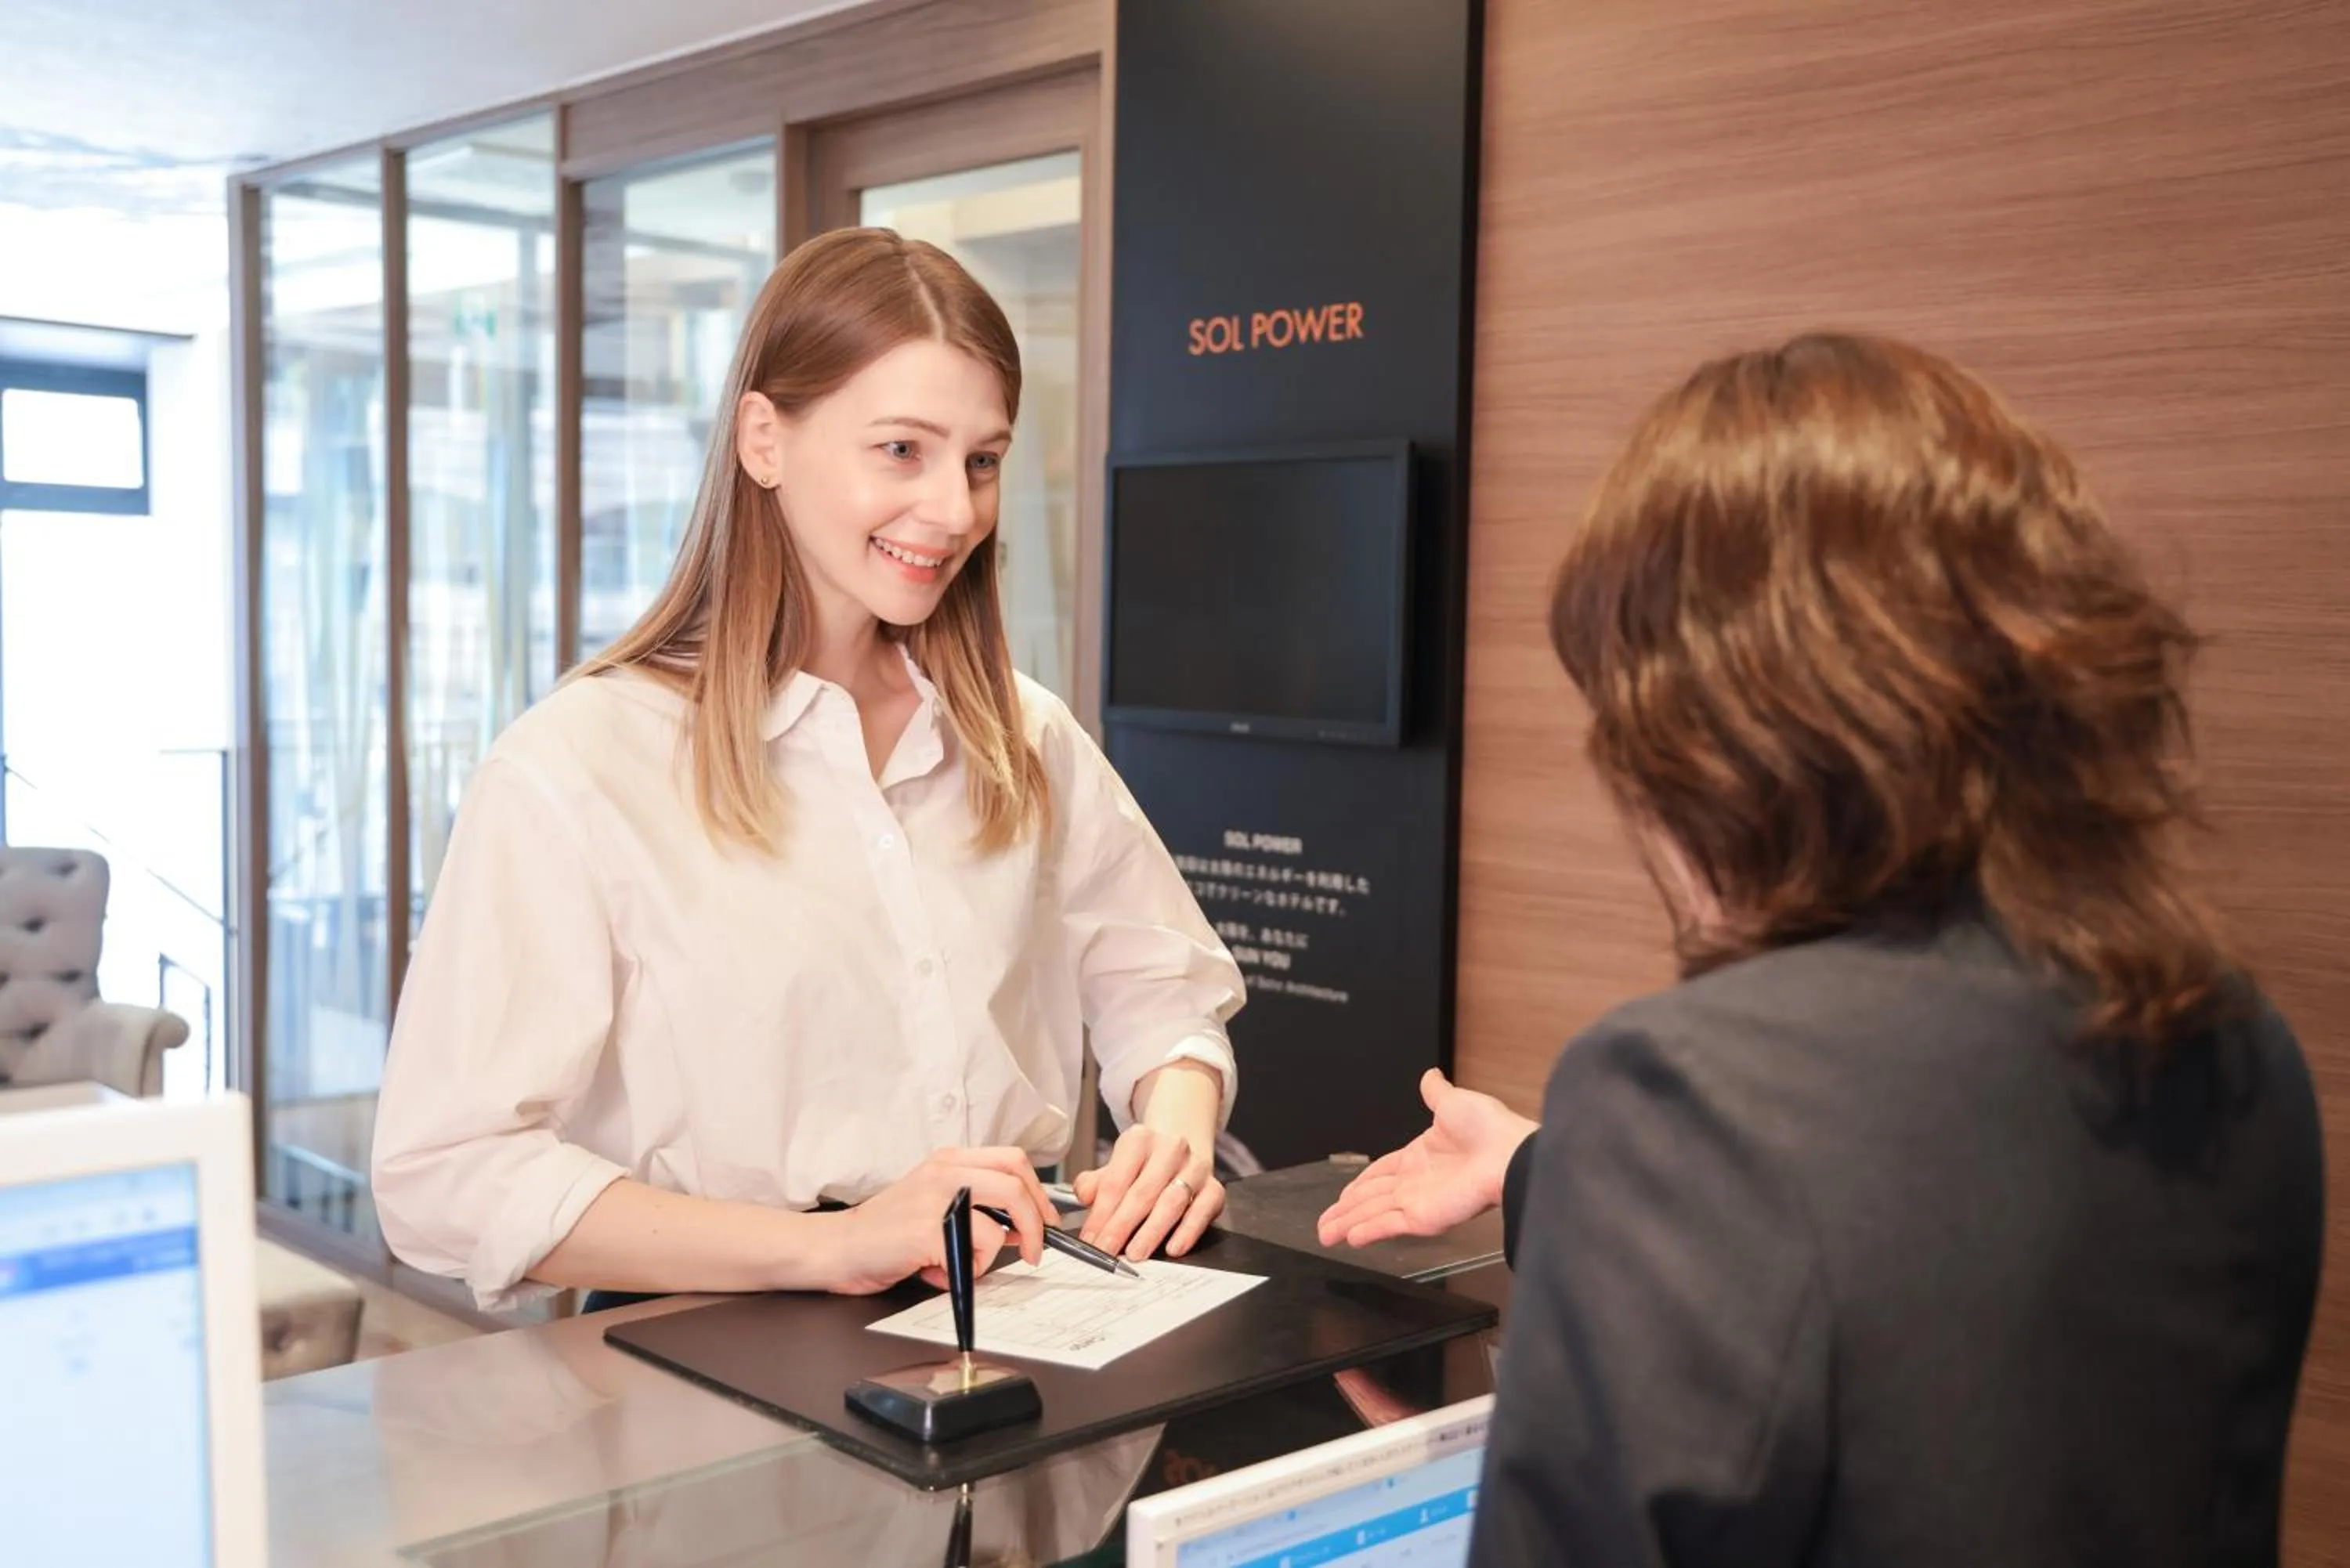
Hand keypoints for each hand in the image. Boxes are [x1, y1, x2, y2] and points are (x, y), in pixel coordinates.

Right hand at [826, 1147, 1053, 1295]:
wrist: (836, 1248)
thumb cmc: (885, 1232)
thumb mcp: (932, 1203)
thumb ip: (974, 1206)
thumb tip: (1022, 1226)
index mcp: (948, 1161)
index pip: (1013, 1160)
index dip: (1038, 1192)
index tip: (1045, 1220)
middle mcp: (943, 1172)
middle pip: (1016, 1184)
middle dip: (1036, 1222)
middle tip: (1034, 1250)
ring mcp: (935, 1199)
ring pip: (998, 1225)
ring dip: (989, 1256)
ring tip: (960, 1266)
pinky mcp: (927, 1231)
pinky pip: (973, 1254)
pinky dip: (965, 1272)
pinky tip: (935, 1273)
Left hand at [1072, 1123, 1222, 1261]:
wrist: (1183, 1144)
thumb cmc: (1144, 1163)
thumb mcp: (1116, 1164)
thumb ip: (1095, 1181)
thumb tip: (1084, 1197)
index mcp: (1139, 1139)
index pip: (1116, 1180)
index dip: (1100, 1214)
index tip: (1090, 1239)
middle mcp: (1170, 1148)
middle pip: (1142, 1193)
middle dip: (1121, 1227)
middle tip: (1107, 1251)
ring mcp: (1195, 1167)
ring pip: (1172, 1202)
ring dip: (1151, 1232)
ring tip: (1135, 1253)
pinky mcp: (1215, 1187)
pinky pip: (1203, 1210)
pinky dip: (1188, 1231)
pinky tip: (1173, 1248)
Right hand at [1315, 1070, 1537, 1247]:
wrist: (1508, 1153)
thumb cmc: (1489, 1128)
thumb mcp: (1453, 1102)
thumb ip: (1436, 1093)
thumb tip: (1430, 1075)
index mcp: (1420, 1156)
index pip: (1381, 1172)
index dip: (1359, 1183)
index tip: (1343, 1194)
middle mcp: (1416, 1182)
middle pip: (1370, 1198)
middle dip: (1345, 1210)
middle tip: (1324, 1223)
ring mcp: (1418, 1202)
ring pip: (1372, 1214)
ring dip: (1347, 1224)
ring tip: (1325, 1236)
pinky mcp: (1423, 1217)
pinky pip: (1387, 1224)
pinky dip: (1367, 1231)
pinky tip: (1350, 1238)